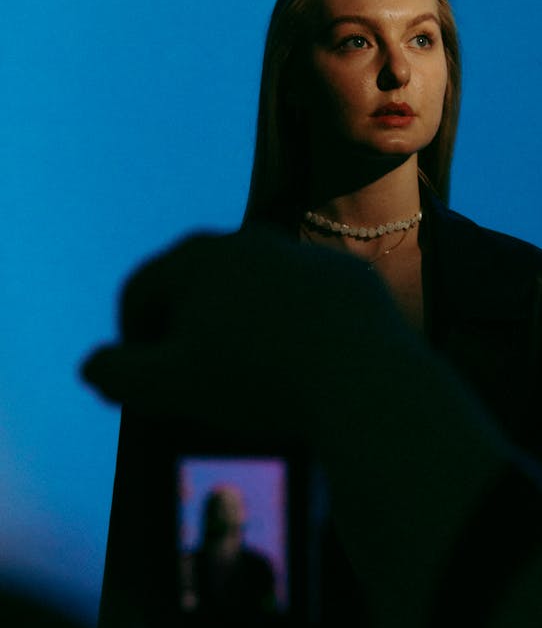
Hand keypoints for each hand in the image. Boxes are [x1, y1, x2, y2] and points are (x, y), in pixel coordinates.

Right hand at [81, 225, 407, 439]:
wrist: (362, 379)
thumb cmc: (257, 381)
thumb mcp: (168, 387)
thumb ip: (115, 374)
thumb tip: (94, 366)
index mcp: (196, 257)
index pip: (140, 293)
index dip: (131, 340)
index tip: (143, 380)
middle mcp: (249, 240)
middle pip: (199, 288)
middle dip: (189, 331)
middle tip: (194, 381)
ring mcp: (304, 256)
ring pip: (258, 294)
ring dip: (245, 328)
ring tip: (251, 377)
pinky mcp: (349, 279)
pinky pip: (309, 305)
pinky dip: (298, 331)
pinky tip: (301, 367)